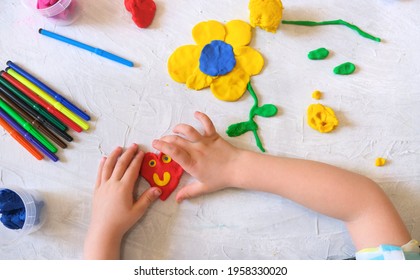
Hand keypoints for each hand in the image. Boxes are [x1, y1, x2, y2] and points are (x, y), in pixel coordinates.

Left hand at [84, 144, 160, 258]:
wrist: (103, 230)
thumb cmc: (122, 221)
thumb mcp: (138, 211)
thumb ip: (147, 198)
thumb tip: (158, 188)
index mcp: (124, 188)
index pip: (132, 169)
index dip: (137, 159)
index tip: (142, 152)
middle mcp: (113, 184)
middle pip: (120, 164)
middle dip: (128, 153)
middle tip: (133, 145)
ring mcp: (103, 186)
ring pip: (108, 166)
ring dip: (114, 155)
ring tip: (119, 148)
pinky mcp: (97, 190)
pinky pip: (99, 174)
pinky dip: (102, 165)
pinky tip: (103, 159)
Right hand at [152, 111, 239, 202]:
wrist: (238, 168)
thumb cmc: (221, 179)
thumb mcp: (203, 188)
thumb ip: (189, 192)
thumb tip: (177, 199)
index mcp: (192, 163)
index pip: (173, 152)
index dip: (162, 146)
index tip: (155, 144)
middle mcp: (196, 150)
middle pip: (177, 140)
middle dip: (166, 139)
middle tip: (161, 140)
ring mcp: (204, 141)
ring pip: (188, 130)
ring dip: (179, 128)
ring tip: (175, 130)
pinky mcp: (213, 135)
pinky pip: (207, 123)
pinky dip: (201, 117)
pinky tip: (196, 113)